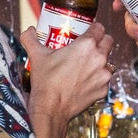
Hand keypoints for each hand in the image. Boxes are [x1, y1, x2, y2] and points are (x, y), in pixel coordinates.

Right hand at [25, 21, 112, 137]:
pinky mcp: (103, 90)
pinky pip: (104, 80)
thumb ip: (31, 38)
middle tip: (89, 46)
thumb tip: (29, 31)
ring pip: (108, 62)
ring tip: (86, 65)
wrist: (51, 109)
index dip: (94, 28)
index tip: (88, 31)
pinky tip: (85, 81)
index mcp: (86, 45)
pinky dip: (97, 79)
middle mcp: (99, 58)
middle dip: (101, 41)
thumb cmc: (45, 81)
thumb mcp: (36, 55)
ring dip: (101, 61)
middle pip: (109, 41)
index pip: (99, 28)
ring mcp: (103, 75)